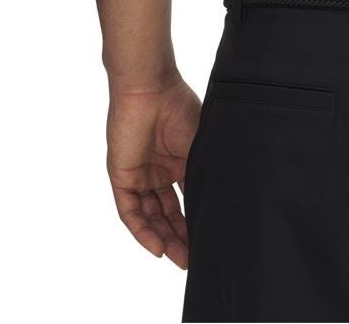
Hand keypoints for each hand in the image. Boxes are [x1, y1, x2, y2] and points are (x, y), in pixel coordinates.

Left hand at [106, 74, 202, 267]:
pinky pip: (131, 211)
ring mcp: (140, 175)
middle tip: (193, 260)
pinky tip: (157, 247)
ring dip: (163, 239)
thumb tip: (226, 202)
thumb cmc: (180, 108)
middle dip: (180, 238)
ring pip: (150, 217)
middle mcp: (159, 171)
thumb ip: (205, 173)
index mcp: (180, 161)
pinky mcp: (122, 177)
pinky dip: (143, 231)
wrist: (150, 89)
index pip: (187, 199)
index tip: (210, 241)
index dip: (196, 221)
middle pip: (168, 214)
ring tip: (179, 259)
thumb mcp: (200, 146)